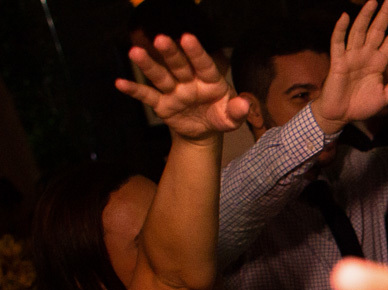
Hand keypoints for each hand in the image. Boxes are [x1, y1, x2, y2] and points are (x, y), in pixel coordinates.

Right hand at [116, 34, 248, 140]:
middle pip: (179, 65)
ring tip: (135, 53)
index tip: (188, 38)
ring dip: (149, 65)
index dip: (196, 52)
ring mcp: (174, 91)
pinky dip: (134, 90)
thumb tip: (245, 104)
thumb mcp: (231, 118)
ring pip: (161, 76)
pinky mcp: (162, 104)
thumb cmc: (219, 116)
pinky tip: (120, 83)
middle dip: (170, 53)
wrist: (203, 131)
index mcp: (210, 80)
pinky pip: (147, 96)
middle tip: (161, 39)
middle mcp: (189, 81)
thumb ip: (238, 111)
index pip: (203, 64)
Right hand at [311, 0, 387, 133]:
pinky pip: (338, 43)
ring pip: (359, 32)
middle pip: (376, 30)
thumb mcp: (385, 96)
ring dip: (365, 17)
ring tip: (373, 2)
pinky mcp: (338, 62)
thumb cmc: (361, 105)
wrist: (341, 115)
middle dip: (384, 15)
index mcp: (378, 63)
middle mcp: (366, 55)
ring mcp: (351, 56)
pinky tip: (345, 17)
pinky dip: (340, 30)